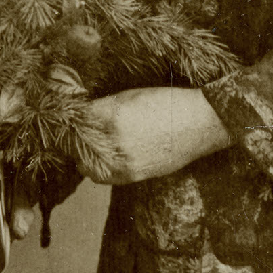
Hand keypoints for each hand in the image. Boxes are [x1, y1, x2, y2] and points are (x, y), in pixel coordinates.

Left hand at [82, 87, 231, 184]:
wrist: (201, 124)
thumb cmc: (168, 103)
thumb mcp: (131, 95)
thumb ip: (103, 107)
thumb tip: (81, 116)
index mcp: (113, 116)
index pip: (77, 121)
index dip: (72, 119)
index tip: (72, 118)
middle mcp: (115, 141)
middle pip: (77, 145)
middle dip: (75, 139)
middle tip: (78, 133)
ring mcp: (123, 162)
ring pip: (85, 165)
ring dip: (83, 156)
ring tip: (91, 147)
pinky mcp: (132, 175)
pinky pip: (103, 176)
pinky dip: (98, 169)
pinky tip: (105, 159)